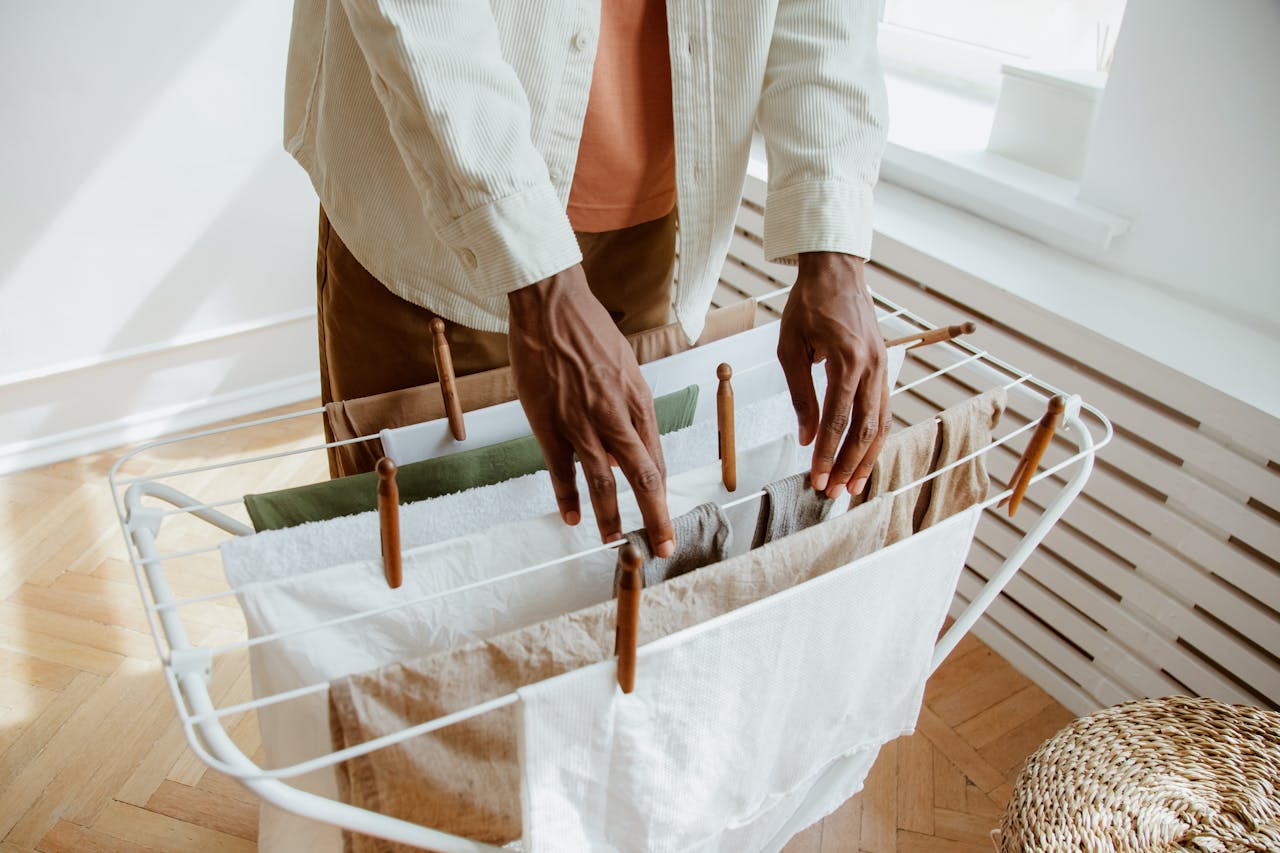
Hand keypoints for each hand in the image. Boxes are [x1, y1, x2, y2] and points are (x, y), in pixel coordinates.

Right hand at [508, 264, 674, 555]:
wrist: (552, 307)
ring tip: (616, 540)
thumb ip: (629, 410)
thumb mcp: (624, 368)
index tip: (666, 519)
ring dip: (611, 516)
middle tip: (663, 547)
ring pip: (604, 481)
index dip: (663, 494)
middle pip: (643, 477)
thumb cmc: (589, 332)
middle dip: (656, 518)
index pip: (656, 459)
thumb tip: (628, 452)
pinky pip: (562, 470)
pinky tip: (572, 519)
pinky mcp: (549, 424)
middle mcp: (616, 416)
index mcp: (638, 401)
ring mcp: (582, 422)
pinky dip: (568, 498)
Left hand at [777, 252, 889, 498]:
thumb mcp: (791, 348)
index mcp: (848, 360)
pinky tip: (865, 455)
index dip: (828, 453)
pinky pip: (884, 408)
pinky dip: (876, 436)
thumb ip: (800, 395)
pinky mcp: (885, 365)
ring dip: (868, 457)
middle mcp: (873, 366)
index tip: (818, 478)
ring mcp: (884, 366)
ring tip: (855, 485)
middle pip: (866, 428)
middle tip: (837, 492)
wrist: (836, 271)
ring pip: (881, 423)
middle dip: (851, 465)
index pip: (837, 419)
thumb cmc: (807, 305)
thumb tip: (807, 437)